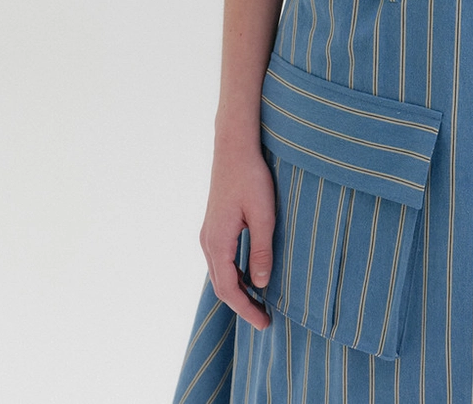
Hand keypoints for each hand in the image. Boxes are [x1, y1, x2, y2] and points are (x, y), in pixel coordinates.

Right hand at [199, 140, 275, 331]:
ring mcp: (208, 233)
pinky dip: (233, 275)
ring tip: (259, 302)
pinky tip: (249, 275)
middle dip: (241, 305)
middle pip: (221, 286)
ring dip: (237, 291)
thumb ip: (261, 251)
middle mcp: (208, 241)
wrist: (234, 148)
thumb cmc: (251, 178)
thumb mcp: (263, 215)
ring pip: (219, 273)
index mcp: (218, 242)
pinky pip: (221, 260)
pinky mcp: (214, 225)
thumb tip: (260, 284)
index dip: (246, 309)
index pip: (229, 289)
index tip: (264, 323)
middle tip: (264, 319)